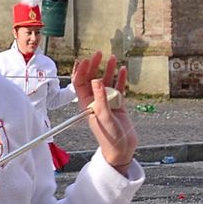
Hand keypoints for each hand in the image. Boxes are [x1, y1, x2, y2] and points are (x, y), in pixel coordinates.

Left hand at [72, 50, 137, 171]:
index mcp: (86, 105)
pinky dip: (120, 79)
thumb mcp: (104, 117)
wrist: (122, 149)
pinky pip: (118, 88)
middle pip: (92, 80)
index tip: (86, 59)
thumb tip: (96, 80)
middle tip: (99, 54)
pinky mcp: (118, 105)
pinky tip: (122, 70)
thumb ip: (100, 99)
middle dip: (94, 66)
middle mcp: (95, 102)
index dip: (81, 71)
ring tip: (113, 59)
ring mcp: (107, 102)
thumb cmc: (109, 137)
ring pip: (106, 82)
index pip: (80, 84)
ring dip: (108, 70)